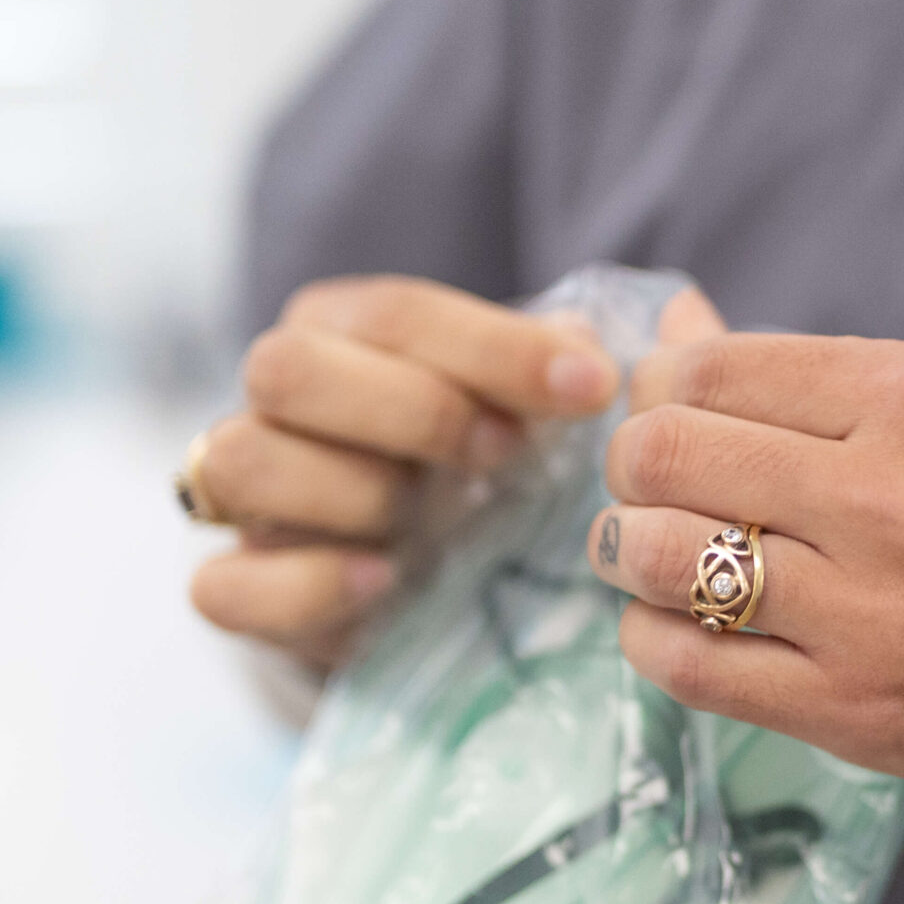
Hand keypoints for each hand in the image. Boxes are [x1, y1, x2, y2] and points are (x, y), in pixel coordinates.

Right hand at [186, 276, 630, 666]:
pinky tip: (387, 584)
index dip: (496, 347)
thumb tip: (681, 318)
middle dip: (410, 409)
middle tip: (507, 456)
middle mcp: (281, 400)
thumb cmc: (495, 471)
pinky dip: (305, 584)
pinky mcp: (240, 592)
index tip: (595, 389)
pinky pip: (222, 585)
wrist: (430, 589)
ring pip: (238, 459)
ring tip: (437, 524)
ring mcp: (249, 498)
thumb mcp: (543, 411)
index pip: (395, 311)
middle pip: (285, 366)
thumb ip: (600, 366)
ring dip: (351, 490)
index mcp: (348, 329)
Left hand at [588, 295, 903, 812]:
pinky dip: (653, 638)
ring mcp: (866, 614)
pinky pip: (691, 668)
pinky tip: (678, 624)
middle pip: (663, 456)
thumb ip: (818, 378)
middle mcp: (884, 499)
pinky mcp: (854, 712)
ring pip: (659, 560)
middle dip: (633, 467)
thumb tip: (677, 333)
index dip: (659, 387)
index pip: (710, 368)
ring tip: (653, 555)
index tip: (672, 411)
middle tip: (655, 487)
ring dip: (630, 552)